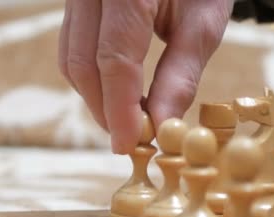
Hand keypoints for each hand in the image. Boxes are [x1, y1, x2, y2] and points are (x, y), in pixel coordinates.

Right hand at [59, 0, 233, 153]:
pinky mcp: (75, 0)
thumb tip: (160, 125)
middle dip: (104, 108)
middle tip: (132, 138)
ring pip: (70, 57)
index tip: (130, 145)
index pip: (114, 59)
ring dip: (95, 96)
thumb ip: (180, 74)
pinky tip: (117, 90)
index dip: (120, 109)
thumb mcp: (203, 22)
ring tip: (127, 118)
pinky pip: (71, 45)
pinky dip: (91, 76)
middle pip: (82, 62)